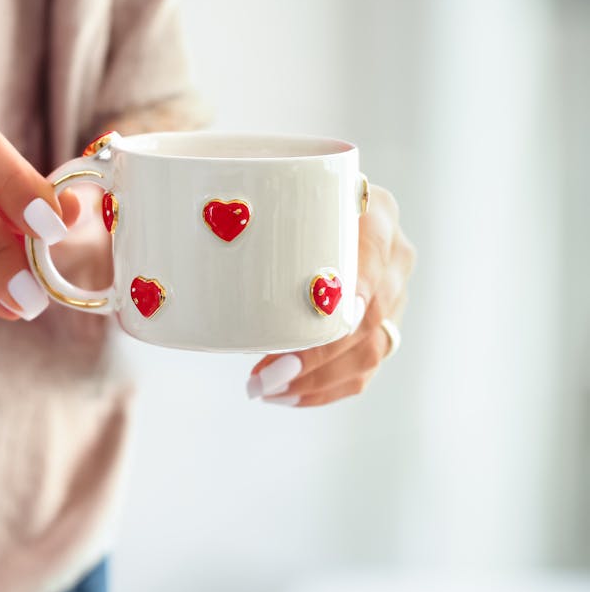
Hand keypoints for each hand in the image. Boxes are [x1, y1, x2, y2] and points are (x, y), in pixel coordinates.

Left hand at [246, 184, 415, 406]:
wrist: (308, 218)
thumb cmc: (274, 206)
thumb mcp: (272, 198)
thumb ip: (252, 215)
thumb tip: (197, 252)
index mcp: (373, 211)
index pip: (373, 250)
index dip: (354, 284)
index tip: (323, 311)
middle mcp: (393, 254)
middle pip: (371, 313)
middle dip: (317, 353)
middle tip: (265, 373)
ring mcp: (393, 295)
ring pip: (371, 350)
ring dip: (316, 378)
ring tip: (267, 388)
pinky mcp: (385, 327)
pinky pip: (364, 370)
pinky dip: (324, 388)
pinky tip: (287, 394)